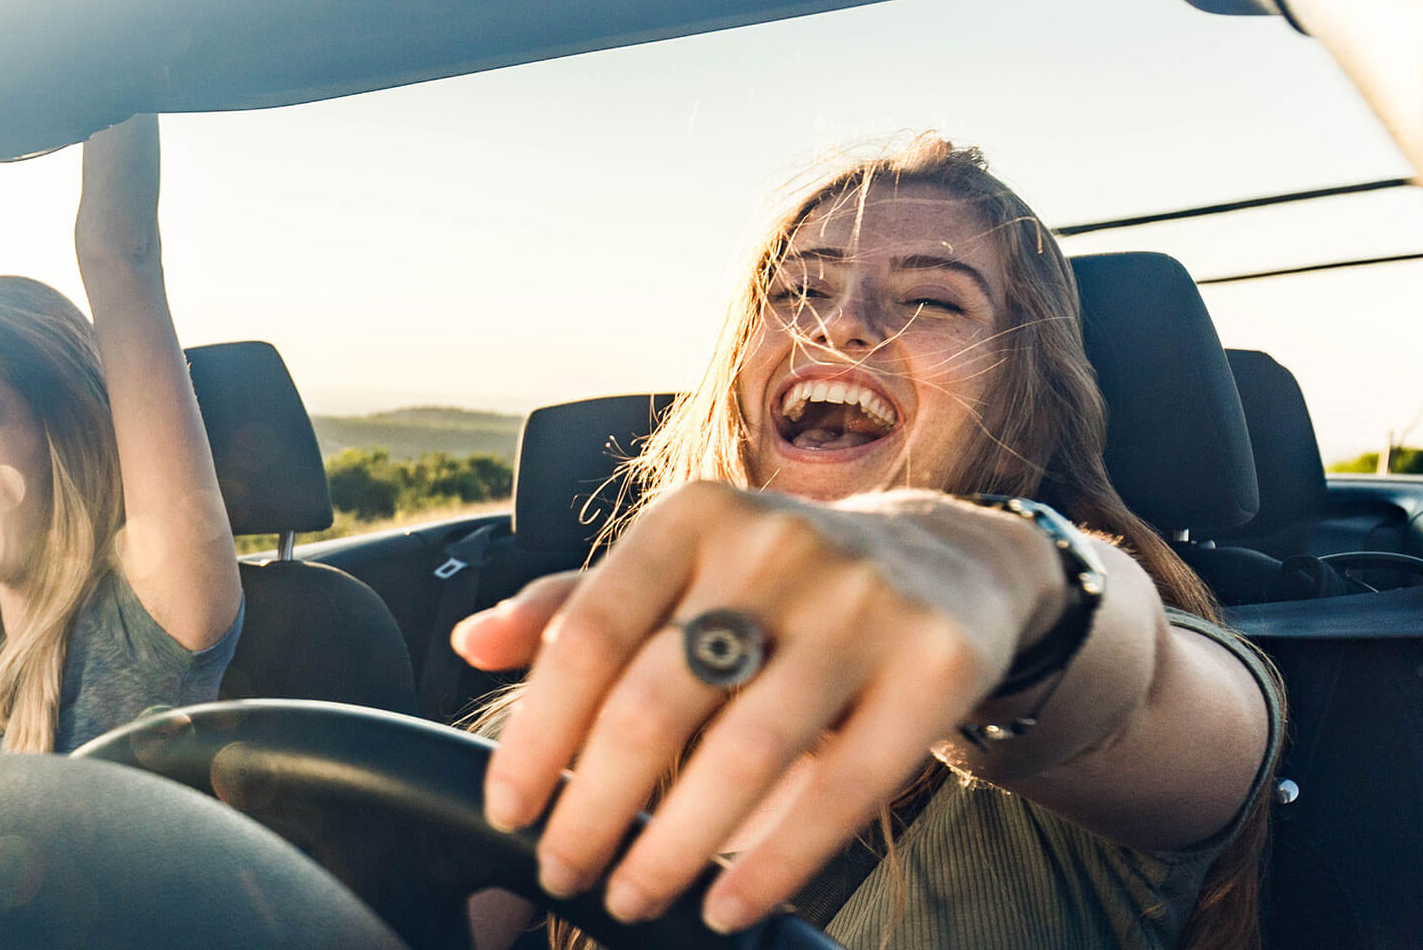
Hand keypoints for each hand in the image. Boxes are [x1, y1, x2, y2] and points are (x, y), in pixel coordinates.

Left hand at [454, 483, 1060, 932]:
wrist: (950, 561)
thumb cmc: (779, 580)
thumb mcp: (678, 567)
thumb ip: (574, 606)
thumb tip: (472, 644)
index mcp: (694, 517)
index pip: (589, 634)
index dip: (536, 734)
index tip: (506, 811)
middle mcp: (775, 546)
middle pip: (657, 702)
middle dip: (593, 807)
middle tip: (563, 871)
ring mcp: (862, 602)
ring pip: (746, 753)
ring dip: (673, 847)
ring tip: (632, 895)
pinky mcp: (934, 663)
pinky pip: (842, 787)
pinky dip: (774, 862)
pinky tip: (727, 904)